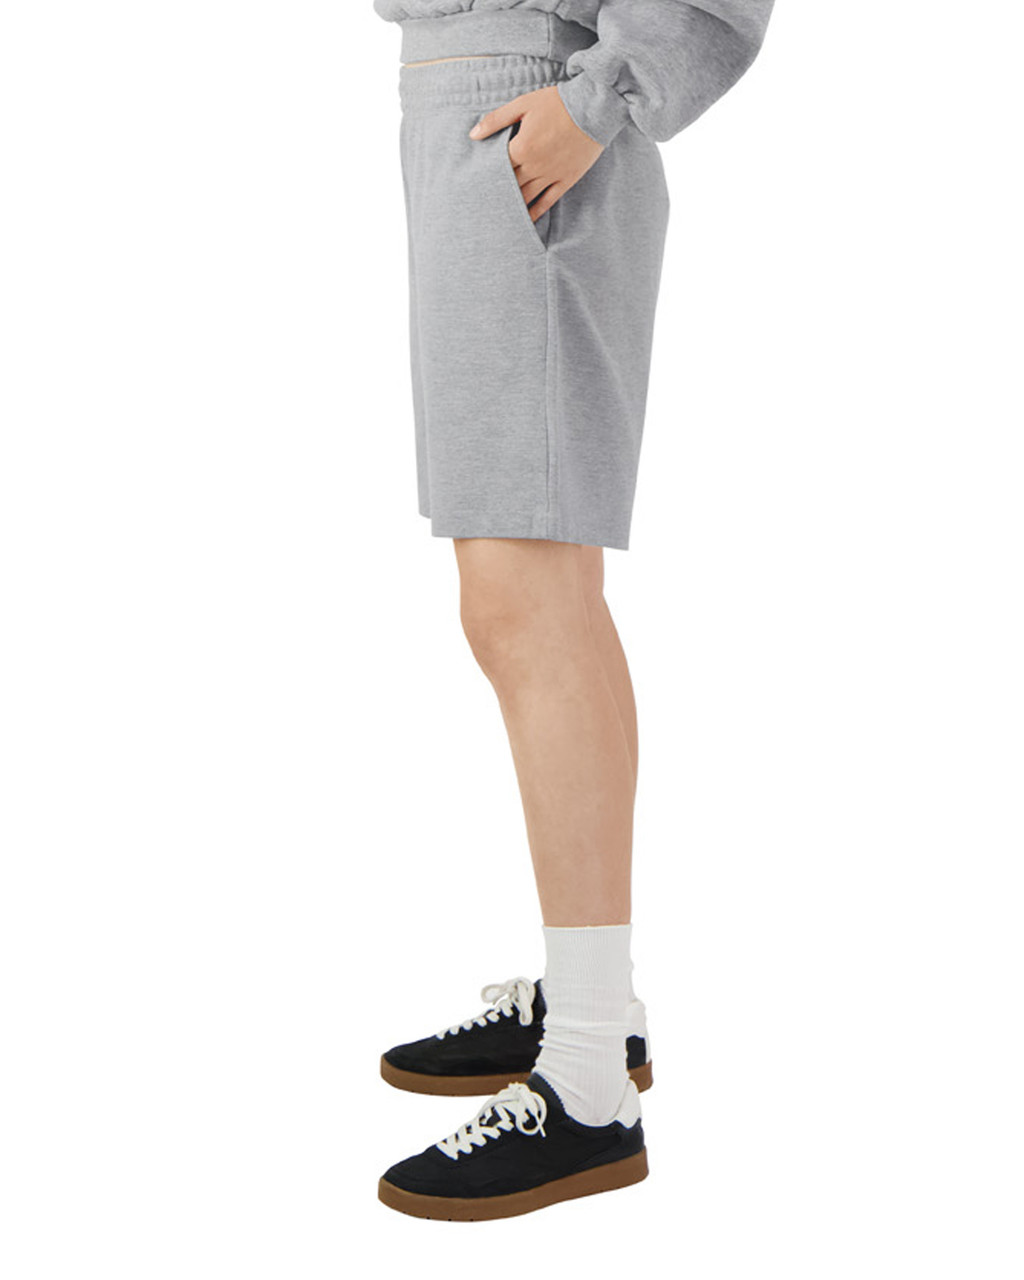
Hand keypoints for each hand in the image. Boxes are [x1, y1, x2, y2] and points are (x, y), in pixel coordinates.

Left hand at [469, 85, 604, 222]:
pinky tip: (526, 220)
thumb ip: (496, 120)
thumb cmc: (557, 103)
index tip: (476, 185)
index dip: (486, 176)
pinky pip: (548, 201)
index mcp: (521, 148)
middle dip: (497, 194)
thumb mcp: (523, 104)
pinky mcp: (566, 180)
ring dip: (513, 207)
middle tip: (484, 205)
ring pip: (527, 197)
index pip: (497, 168)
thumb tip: (473, 135)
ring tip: (501, 216)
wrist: (593, 107)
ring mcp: (551, 175)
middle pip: (510, 185)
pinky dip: (536, 212)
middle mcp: (534, 166)